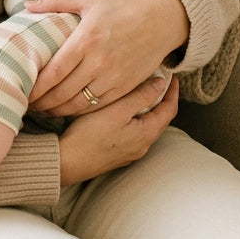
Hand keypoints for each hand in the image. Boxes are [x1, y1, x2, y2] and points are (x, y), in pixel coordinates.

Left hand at [28, 0, 188, 116]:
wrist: (163, 19)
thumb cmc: (123, 6)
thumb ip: (56, 2)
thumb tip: (28, 4)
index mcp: (86, 40)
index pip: (54, 72)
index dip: (37, 86)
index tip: (23, 90)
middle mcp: (99, 62)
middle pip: (63, 92)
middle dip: (43, 102)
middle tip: (28, 104)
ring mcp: (113, 77)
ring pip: (79, 103)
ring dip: (58, 110)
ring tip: (44, 110)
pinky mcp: (125, 87)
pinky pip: (98, 106)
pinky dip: (80, 111)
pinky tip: (67, 110)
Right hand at [58, 75, 177, 185]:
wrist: (67, 162)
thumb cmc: (90, 135)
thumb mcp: (117, 110)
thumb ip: (141, 96)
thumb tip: (161, 84)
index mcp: (146, 133)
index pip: (169, 109)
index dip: (173, 91)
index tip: (172, 76)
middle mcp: (143, 145)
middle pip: (160, 119)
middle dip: (162, 100)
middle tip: (158, 81)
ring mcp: (131, 152)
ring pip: (146, 126)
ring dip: (148, 109)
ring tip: (141, 92)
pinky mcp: (118, 154)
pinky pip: (134, 133)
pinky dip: (136, 119)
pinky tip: (124, 112)